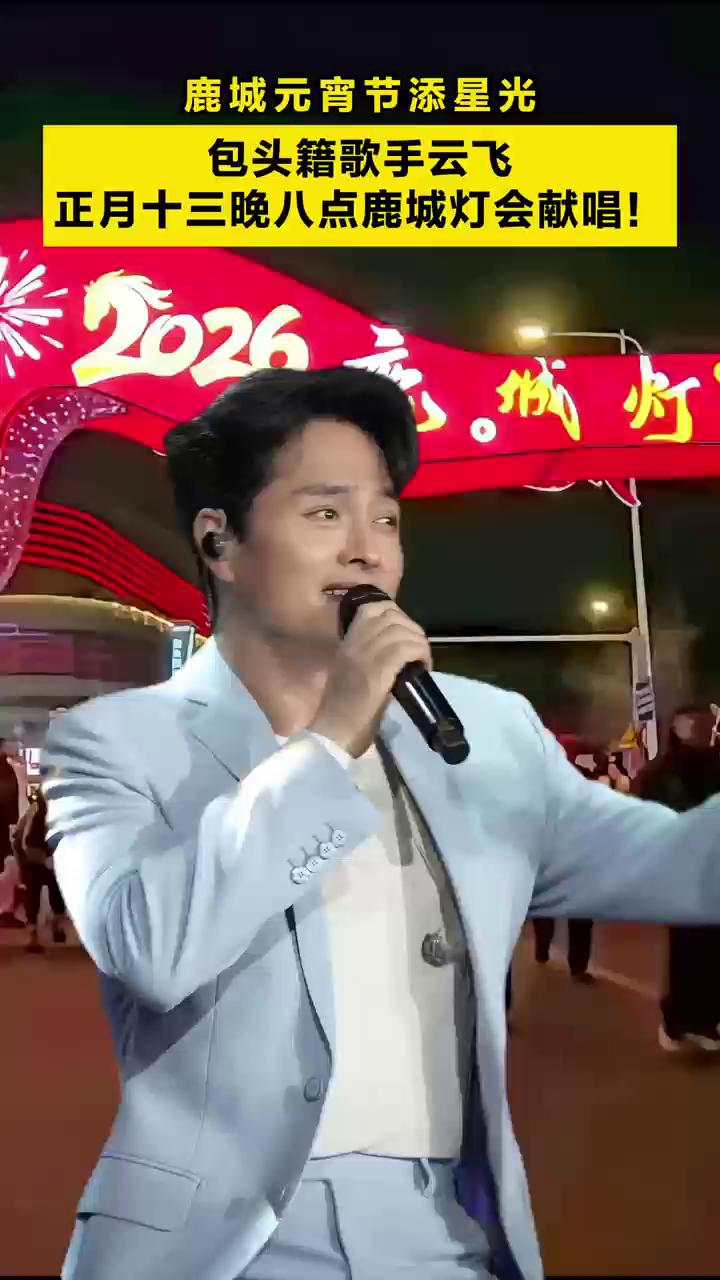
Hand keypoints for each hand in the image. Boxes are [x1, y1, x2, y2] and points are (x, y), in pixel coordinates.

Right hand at [309, 599, 431, 756]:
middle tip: (418, 650)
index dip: (395, 613)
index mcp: (346, 643)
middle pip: (391, 615)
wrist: (334, 736)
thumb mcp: (352, 675)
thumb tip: (396, 651)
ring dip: (419, 643)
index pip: (372, 608)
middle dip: (412, 628)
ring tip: (422, 661)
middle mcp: (354, 643)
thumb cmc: (344, 714)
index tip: (405, 633)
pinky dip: (420, 654)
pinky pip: (406, 648)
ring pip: (401, 630)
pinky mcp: (377, 671)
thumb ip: (368, 658)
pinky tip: (422, 668)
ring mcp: (365, 655)